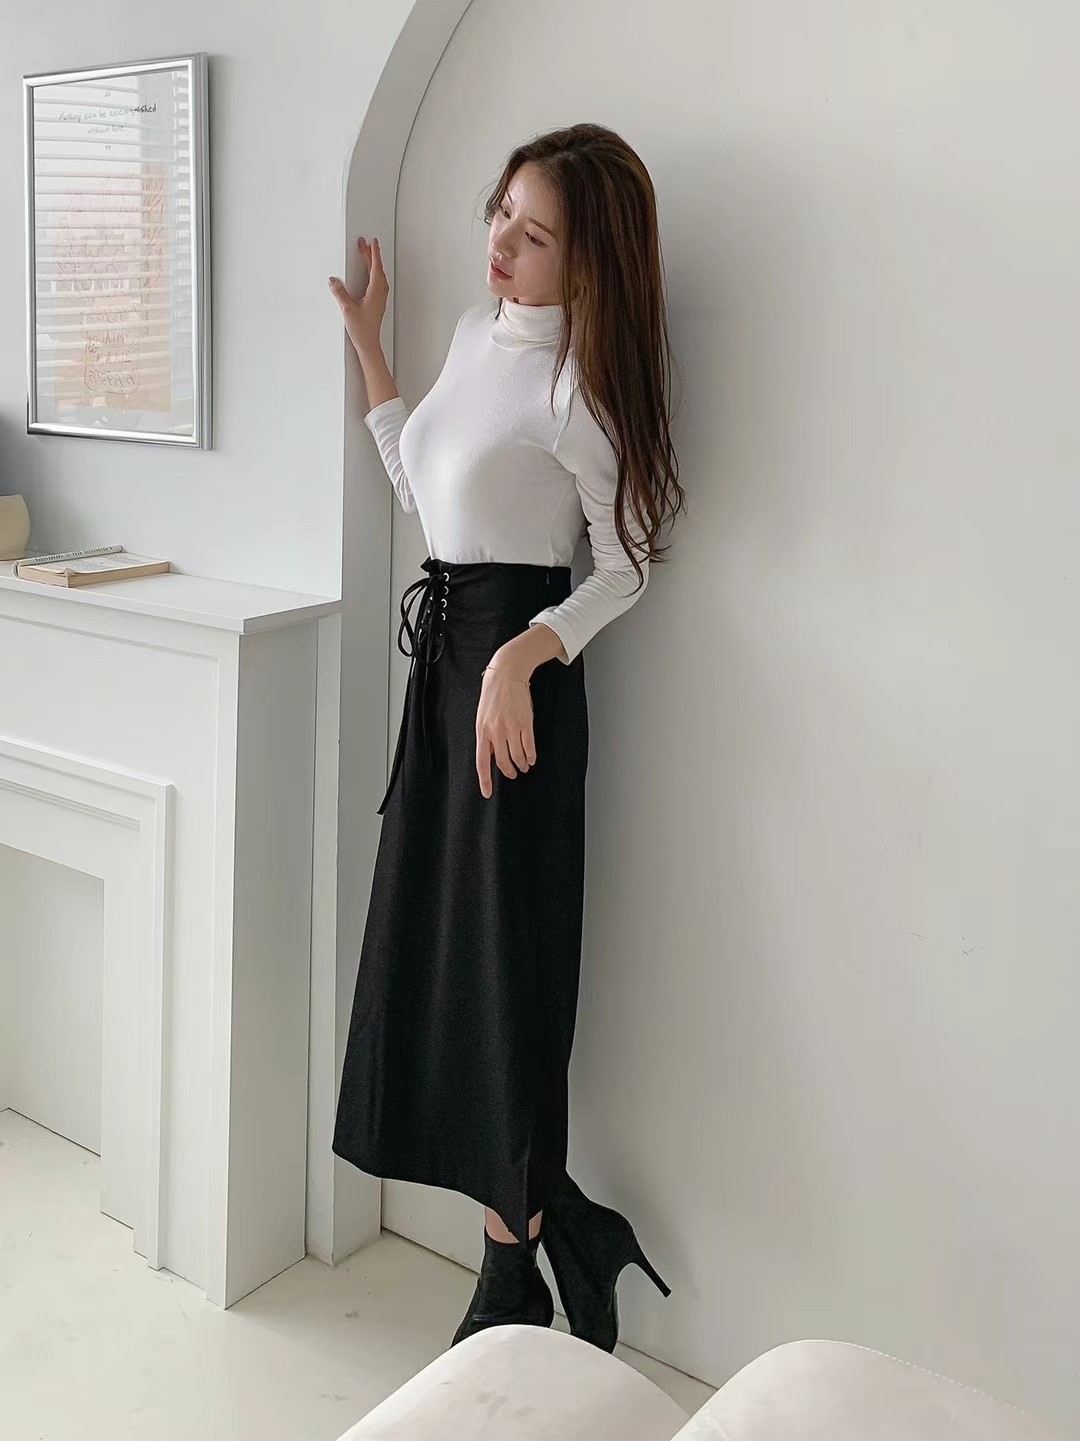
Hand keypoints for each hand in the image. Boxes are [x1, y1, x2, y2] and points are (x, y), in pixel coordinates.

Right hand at [328, 236, 388, 358]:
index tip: (372, 242)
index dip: (373, 253)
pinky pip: (379, 283)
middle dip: (371, 255)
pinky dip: (375, 274)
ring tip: (367, 255)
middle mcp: (380, 294)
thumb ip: (339, 293)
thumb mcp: (347, 309)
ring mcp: (380, 298)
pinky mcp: (378, 303)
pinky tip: (370, 275)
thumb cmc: (362, 330)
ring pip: (379, 276)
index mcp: (375, 292)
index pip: (375, 267)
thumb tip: (333, 281)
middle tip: (365, 243)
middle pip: (377, 269)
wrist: (369, 344)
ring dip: (374, 264)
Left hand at [475, 664, 536, 798]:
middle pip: (503, 762)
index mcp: (482, 731)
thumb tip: (491, 755)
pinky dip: (531, 756)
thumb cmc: (493, 696)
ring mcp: (511, 727)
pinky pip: (529, 746)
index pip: (482, 762)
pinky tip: (531, 758)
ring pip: (518, 756)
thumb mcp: (482, 717)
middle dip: (509, 771)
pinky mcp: (525, 723)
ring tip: (524, 766)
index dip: (485, 780)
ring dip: (522, 764)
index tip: (487, 793)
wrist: (506, 675)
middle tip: (513, 774)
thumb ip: (487, 736)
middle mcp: (496, 731)